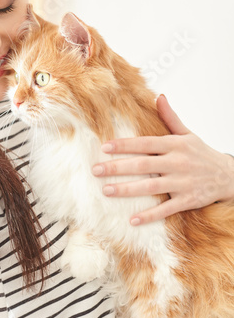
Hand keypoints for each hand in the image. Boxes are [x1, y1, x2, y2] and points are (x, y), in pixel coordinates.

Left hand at [92, 95, 233, 224]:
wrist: (228, 176)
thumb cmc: (202, 154)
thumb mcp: (188, 134)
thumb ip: (170, 118)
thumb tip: (158, 97)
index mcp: (175, 145)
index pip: (145, 144)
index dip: (125, 145)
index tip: (105, 147)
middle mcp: (178, 163)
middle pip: (143, 165)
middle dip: (117, 167)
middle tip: (96, 170)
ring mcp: (183, 182)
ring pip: (151, 187)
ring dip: (127, 190)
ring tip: (106, 191)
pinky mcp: (188, 200)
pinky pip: (166, 209)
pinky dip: (150, 215)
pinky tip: (133, 220)